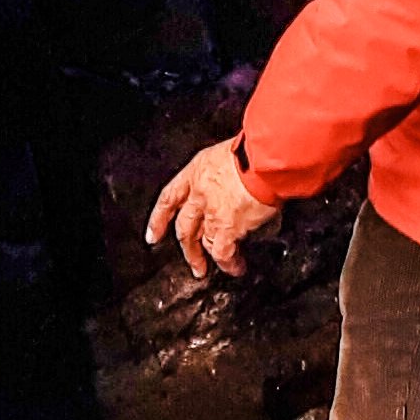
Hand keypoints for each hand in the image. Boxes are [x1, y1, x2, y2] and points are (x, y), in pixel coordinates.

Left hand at [145, 137, 280, 278]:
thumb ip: (225, 171)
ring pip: (201, 242)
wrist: (265, 157)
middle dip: (186, 247)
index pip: (170, 197)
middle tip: (191, 260)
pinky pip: (223, 253)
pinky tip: (235, 268)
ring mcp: (211, 212)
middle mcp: (199, 193)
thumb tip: (236, 181)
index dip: (160, 218)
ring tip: (209, 269)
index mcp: (197, 170)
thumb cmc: (255, 149)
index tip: (154, 234)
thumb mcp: (230, 151)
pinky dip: (229, 264)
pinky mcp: (227, 227)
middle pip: (184, 226)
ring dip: (204, 258)